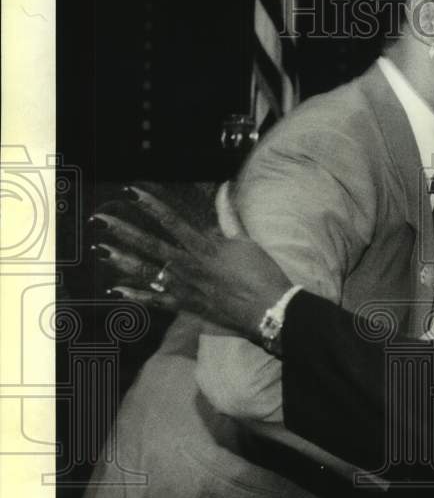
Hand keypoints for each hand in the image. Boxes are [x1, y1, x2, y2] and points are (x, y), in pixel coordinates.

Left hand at [93, 184, 293, 342]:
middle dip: (124, 232)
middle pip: (152, 246)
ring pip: (149, 272)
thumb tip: (223, 187)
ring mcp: (187, 288)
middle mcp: (191, 267)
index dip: (151, 205)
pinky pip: (157, 301)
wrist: (269, 310)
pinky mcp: (187, 306)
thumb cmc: (262, 274)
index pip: (173, 221)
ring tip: (100, 251)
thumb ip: (229, 216)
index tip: (131, 192)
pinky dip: (137, 297)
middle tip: (99, 221)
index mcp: (206, 248)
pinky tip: (116, 290)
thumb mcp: (246, 241)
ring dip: (123, 261)